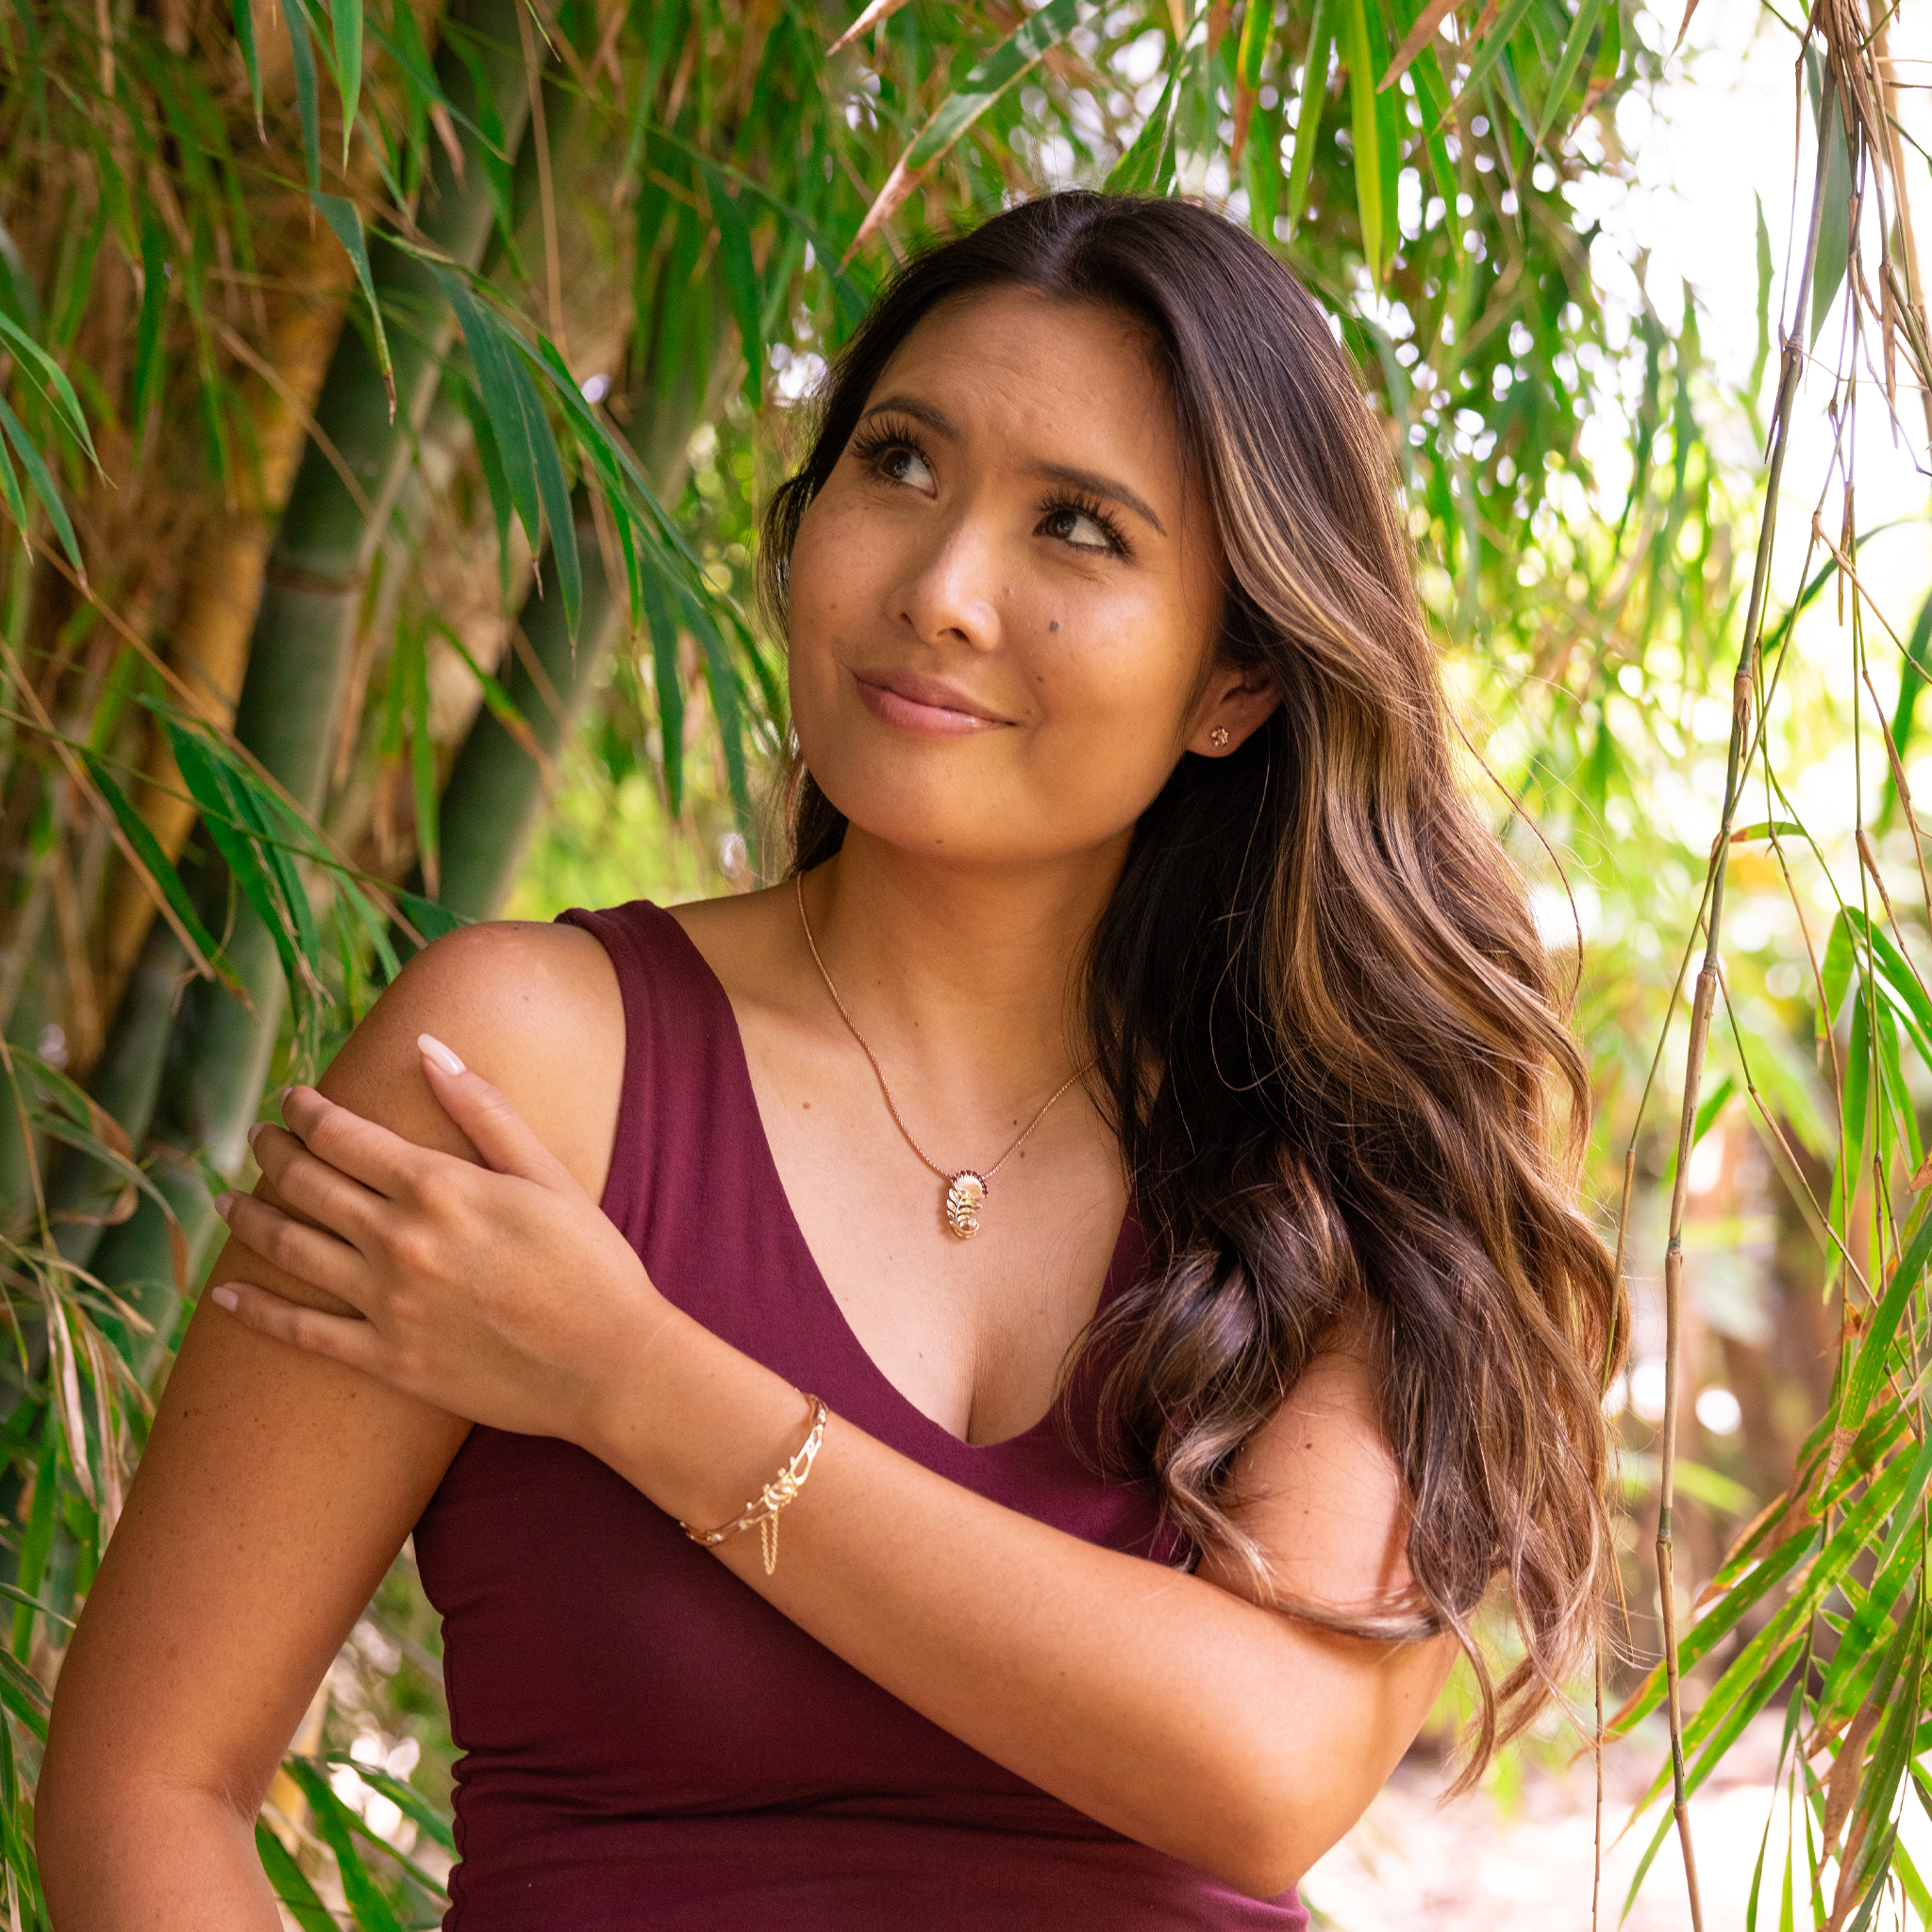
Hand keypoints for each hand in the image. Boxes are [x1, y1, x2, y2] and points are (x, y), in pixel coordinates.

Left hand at [208, 1034, 666, 1447]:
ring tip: (228, 1201)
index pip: (344, 1135)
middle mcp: (399, 1241)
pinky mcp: (387, 1360)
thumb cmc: (591, 1263)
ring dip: (248, 1219)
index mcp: (439, 1187)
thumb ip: (483, 1109)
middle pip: (306, 1185)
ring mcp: (387, 1304)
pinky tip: (222, 1298)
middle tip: (259, 1140)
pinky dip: (255, 1312)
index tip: (293, 1100)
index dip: (307, 1111)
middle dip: (273, 1153)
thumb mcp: (546, 1173)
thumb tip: (427, 1046)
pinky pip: (302, 1331)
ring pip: (291, 1248)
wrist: (610, 1363)